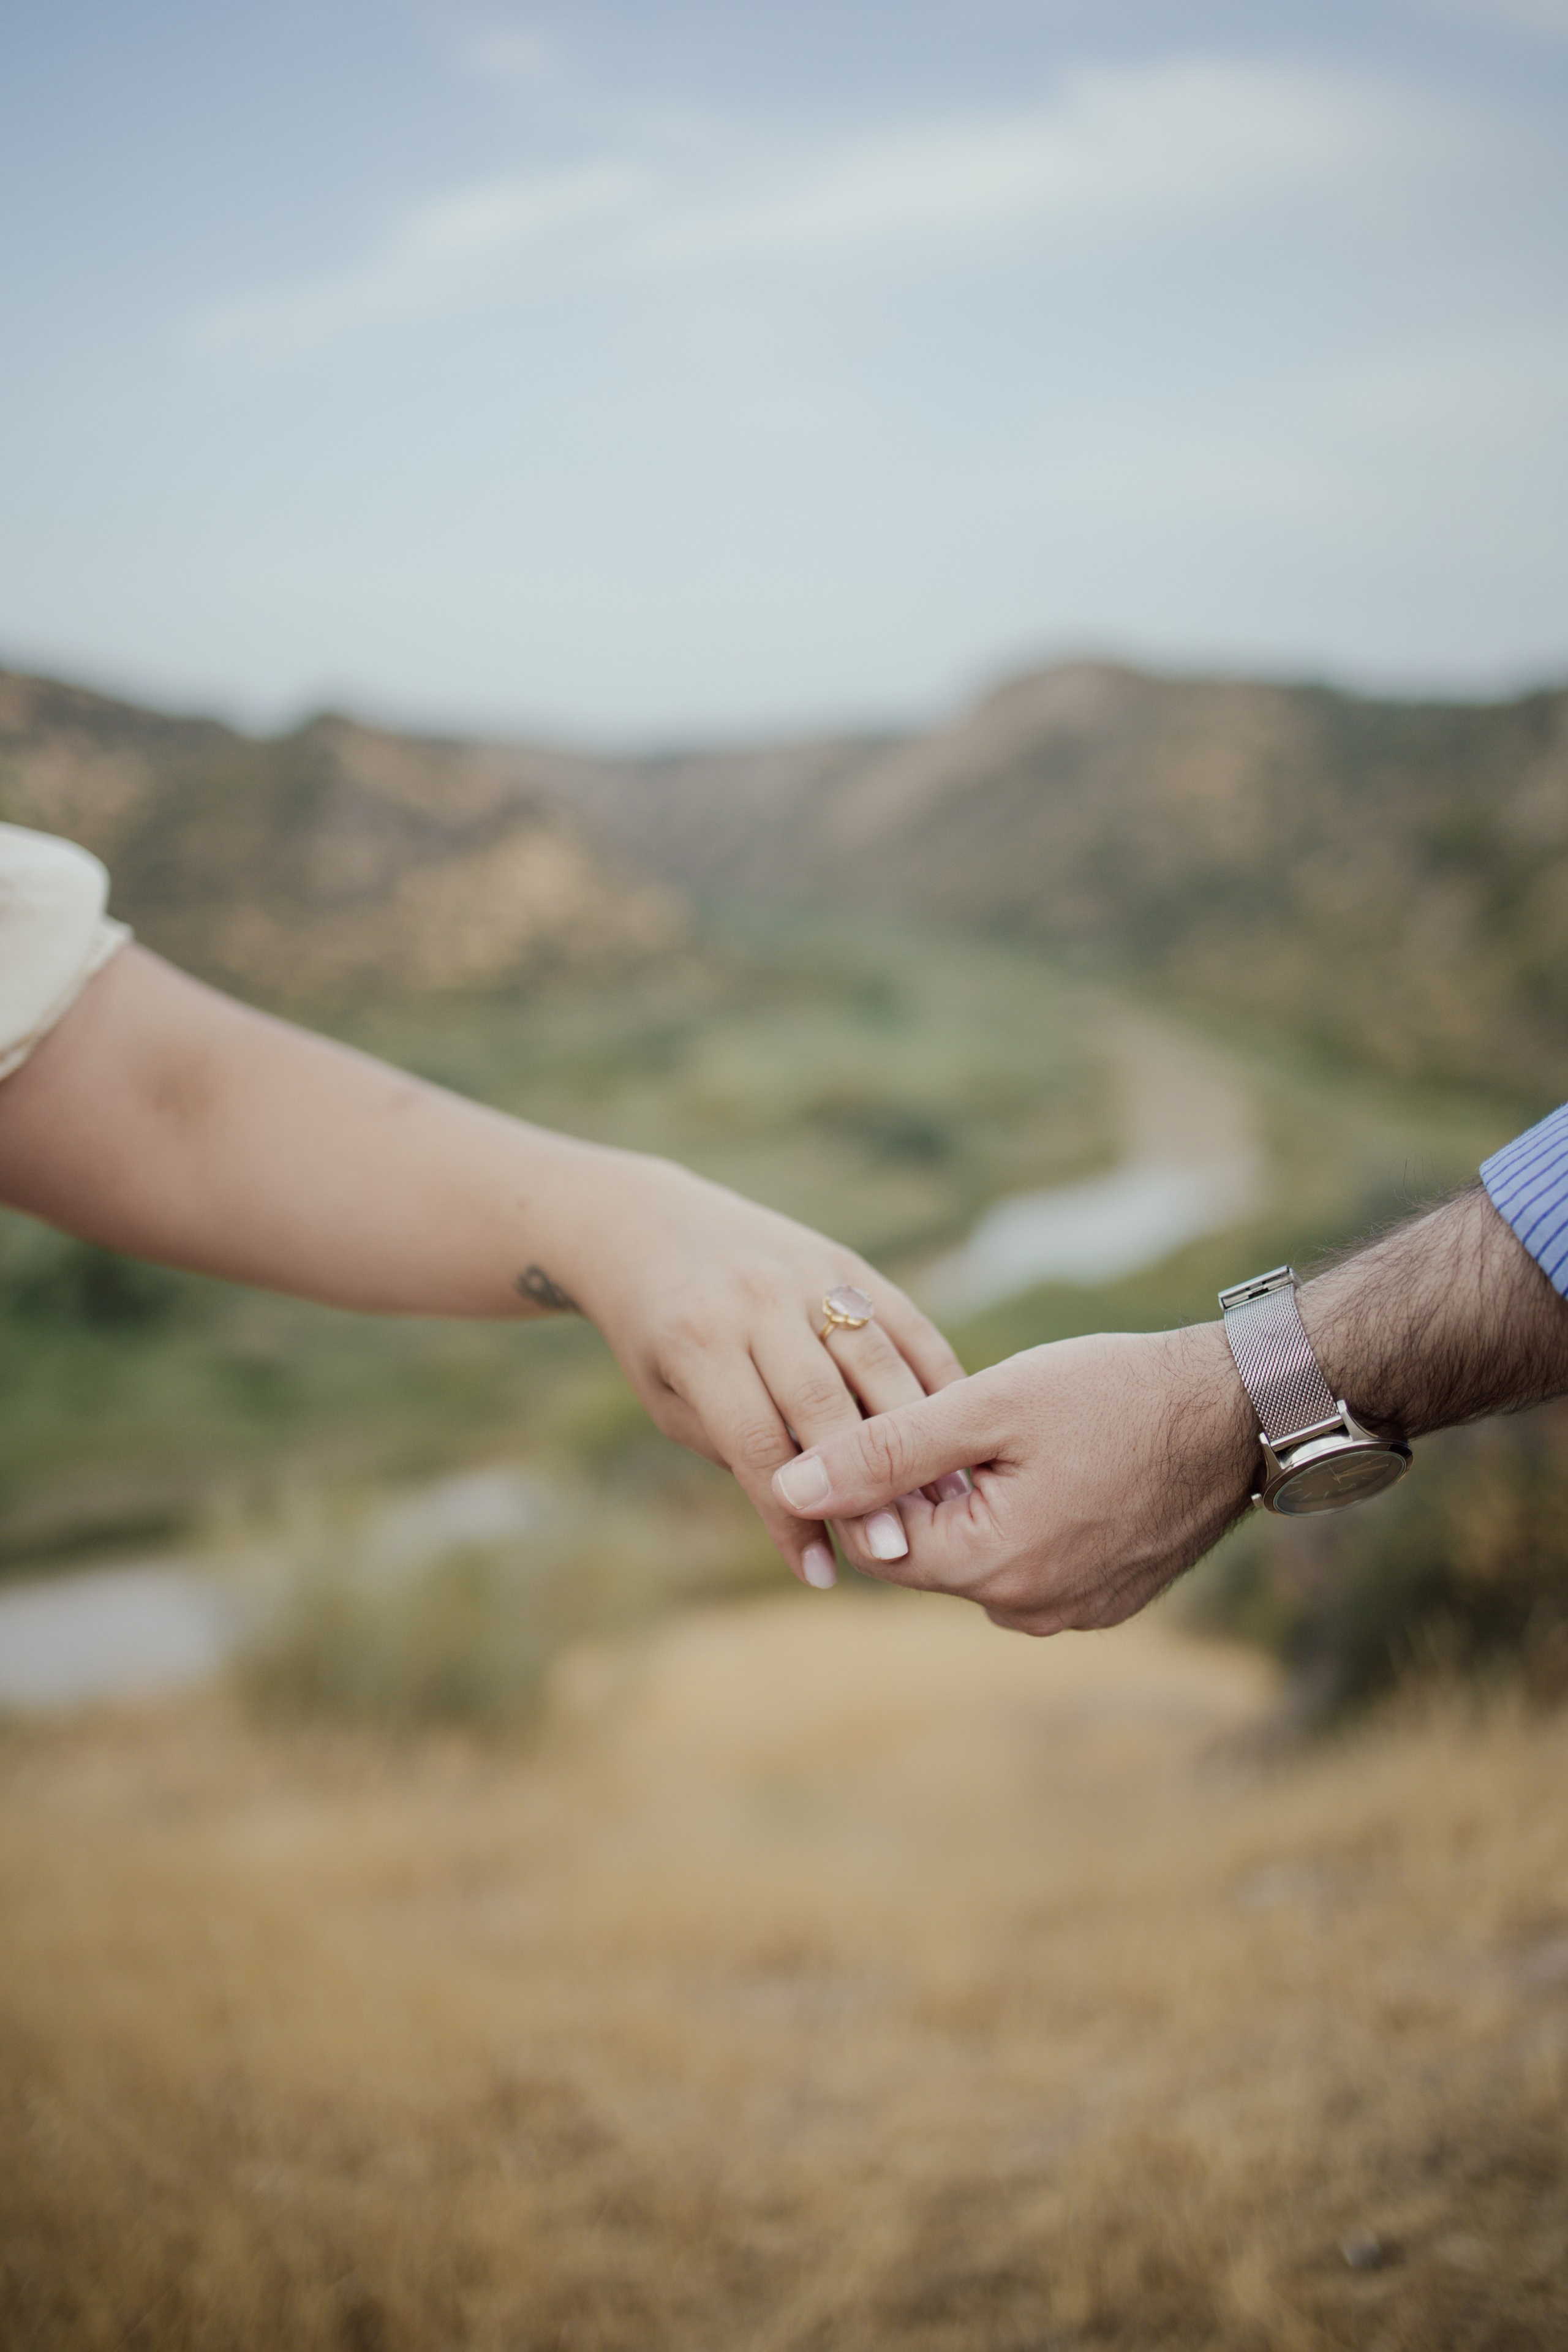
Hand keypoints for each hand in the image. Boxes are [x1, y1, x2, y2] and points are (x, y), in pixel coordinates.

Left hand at [545, 1147, 967, 1587]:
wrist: (653, 1227)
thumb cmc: (658, 1338)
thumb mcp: (671, 1400)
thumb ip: (737, 1451)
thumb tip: (814, 1518)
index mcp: (699, 1341)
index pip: (757, 1446)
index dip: (792, 1517)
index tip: (822, 1575)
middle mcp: (757, 1301)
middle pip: (825, 1406)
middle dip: (864, 1486)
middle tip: (897, 1552)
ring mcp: (810, 1274)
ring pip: (878, 1365)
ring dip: (918, 1441)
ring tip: (944, 1507)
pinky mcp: (850, 1263)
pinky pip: (907, 1327)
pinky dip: (937, 1384)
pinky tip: (957, 1441)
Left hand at [769, 1325, 1256, 1632]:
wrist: (1240, 1410)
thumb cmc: (1114, 1394)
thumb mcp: (987, 1405)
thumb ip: (882, 1450)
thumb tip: (786, 1486)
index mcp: (992, 1569)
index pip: (877, 1542)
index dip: (872, 1480)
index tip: (897, 1420)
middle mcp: (1029, 1611)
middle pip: (929, 1553)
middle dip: (927, 1490)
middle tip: (964, 1419)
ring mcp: (1074, 1612)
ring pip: (981, 1557)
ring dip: (977, 1502)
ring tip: (1019, 1438)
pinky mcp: (1106, 1599)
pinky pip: (1032, 1563)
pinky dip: (1025, 1517)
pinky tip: (1057, 1464)